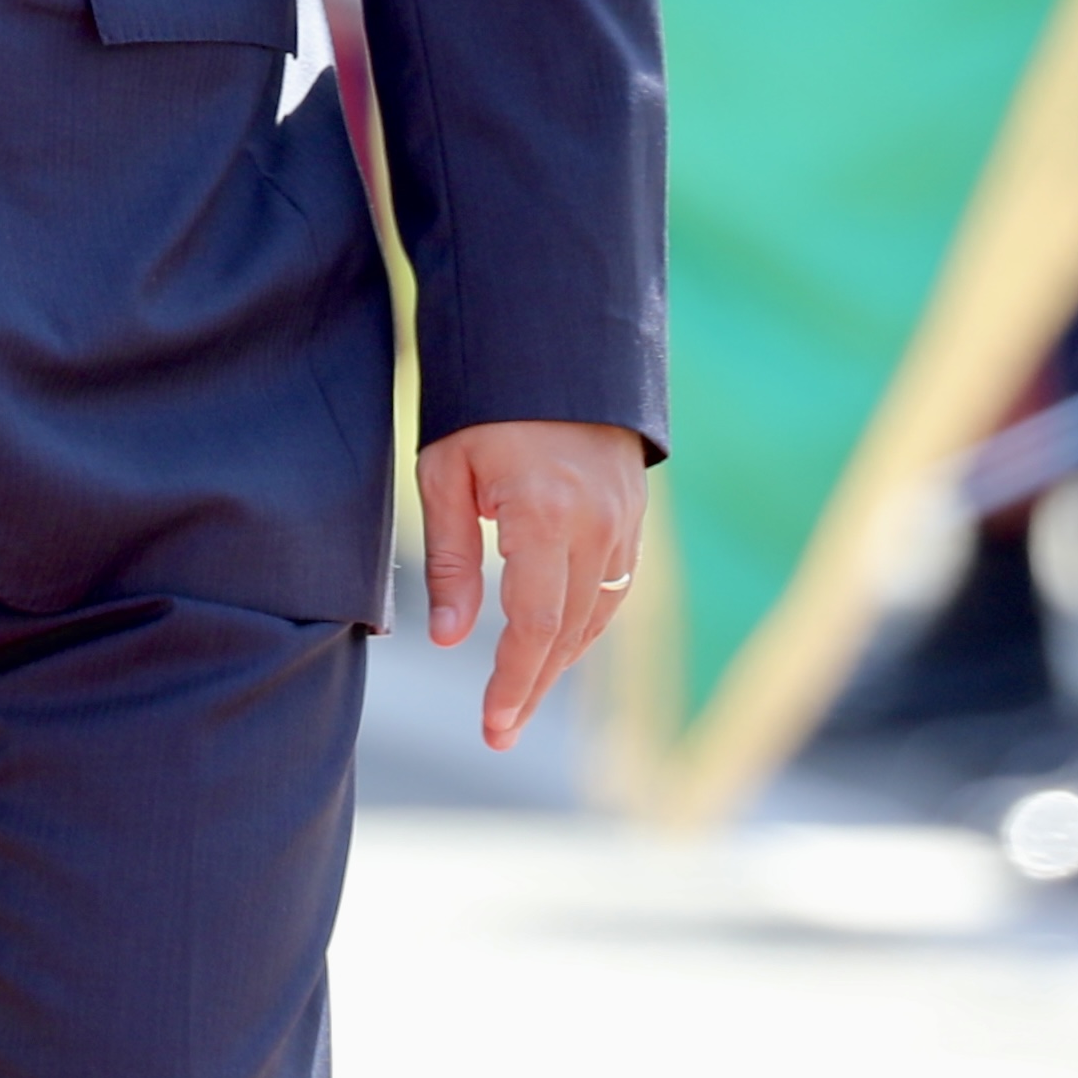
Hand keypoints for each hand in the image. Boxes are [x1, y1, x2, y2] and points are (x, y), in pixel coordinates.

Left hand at [417, 417, 644, 750]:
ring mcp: (623, 521)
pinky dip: (585, 624)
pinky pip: (613, 587)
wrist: (551, 345)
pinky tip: (556, 646)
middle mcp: (597, 526)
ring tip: (520, 700)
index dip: (514, 682)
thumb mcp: (444, 471)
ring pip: (597, 615)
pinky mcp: (633, 514)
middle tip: (499, 733)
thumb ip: (450, 558)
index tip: (493, 726)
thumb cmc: (480, 403)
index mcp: (546, 516)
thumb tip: (448, 637)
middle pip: (569, 632)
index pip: (535, 625)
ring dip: (560, 662)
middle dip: (533, 687)